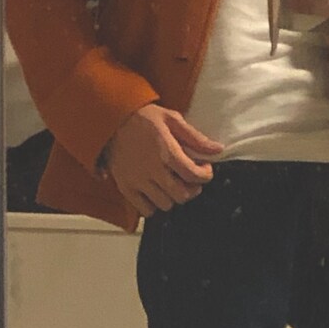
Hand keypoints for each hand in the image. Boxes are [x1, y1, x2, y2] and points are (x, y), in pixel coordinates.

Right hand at [102, 104, 223, 217]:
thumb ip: (195, 137)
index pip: (194, 175)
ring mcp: (137, 181)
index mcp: (166, 151)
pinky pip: (145, 210)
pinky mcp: (125, 187)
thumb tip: (218, 149)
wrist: (110, 119)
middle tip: (190, 179)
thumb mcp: (172, 119)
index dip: (205, 175)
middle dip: (192, 189)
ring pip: (165, 204)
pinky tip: (156, 192)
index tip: (204, 168)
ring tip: (173, 184)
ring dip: (174, 197)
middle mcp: (152, 170)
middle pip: (182, 195)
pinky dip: (154, 205)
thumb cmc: (143, 117)